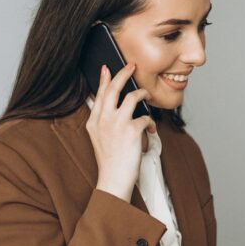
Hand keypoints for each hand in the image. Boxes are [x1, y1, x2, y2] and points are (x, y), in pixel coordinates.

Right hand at [87, 63, 155, 201]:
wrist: (113, 179)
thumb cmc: (110, 161)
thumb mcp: (99, 139)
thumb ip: (103, 121)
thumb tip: (114, 108)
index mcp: (94, 121)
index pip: (99, 94)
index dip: (104, 79)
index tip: (107, 67)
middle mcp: (103, 119)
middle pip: (114, 88)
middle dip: (124, 73)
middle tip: (132, 66)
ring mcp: (117, 123)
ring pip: (132, 97)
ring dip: (143, 94)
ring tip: (147, 96)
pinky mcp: (132, 130)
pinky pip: (146, 117)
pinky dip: (150, 122)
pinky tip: (151, 129)